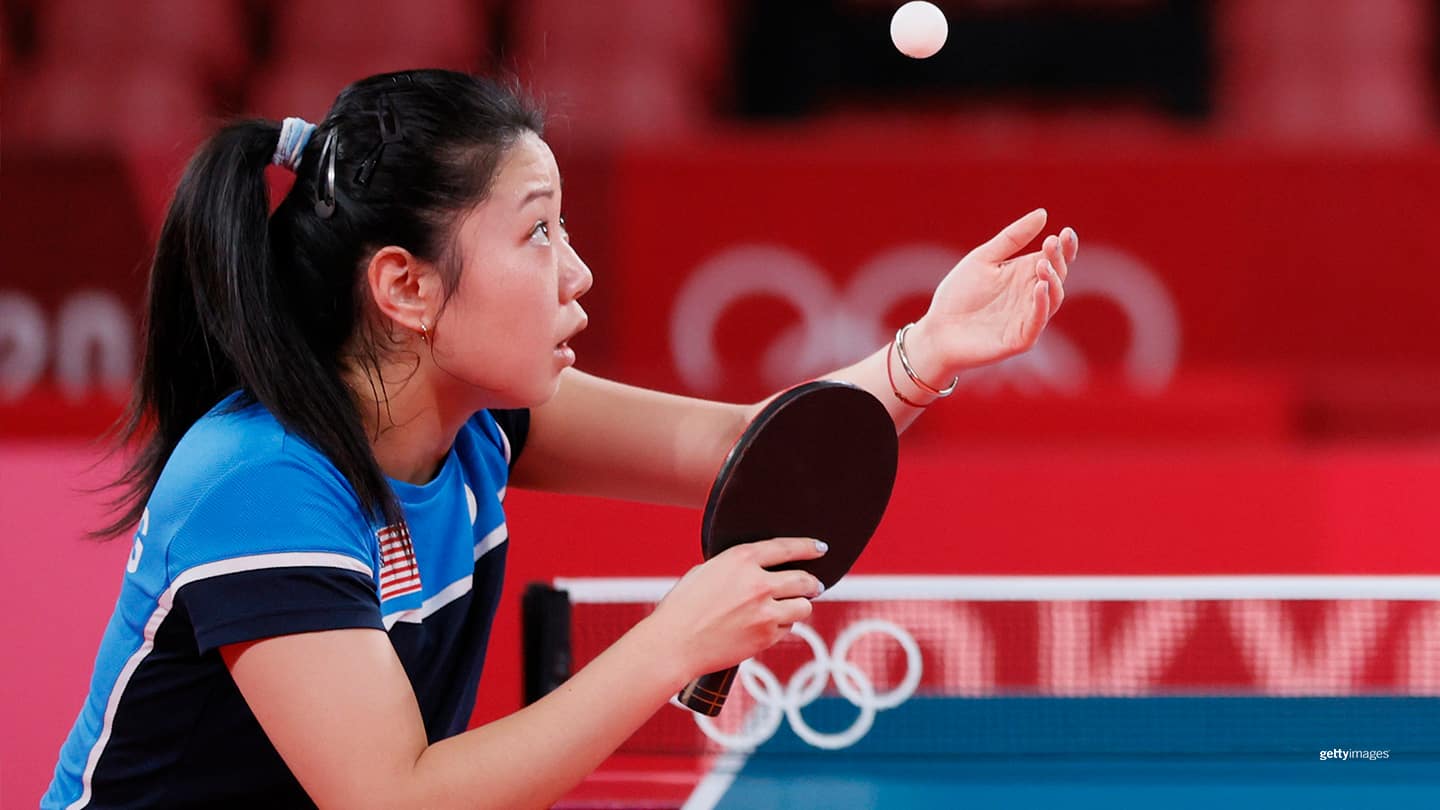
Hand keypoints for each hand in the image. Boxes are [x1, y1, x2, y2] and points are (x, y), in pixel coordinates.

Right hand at [643, 537, 825, 677]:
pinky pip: (788, 628)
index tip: (820, 548)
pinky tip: (768, 627)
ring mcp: (765, 611)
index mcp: (740, 559)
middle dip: (812, 583)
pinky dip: (783, 627)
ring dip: (800, 606)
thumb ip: (735, 568)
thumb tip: (757, 569)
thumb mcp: (706, 573)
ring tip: (792, 608)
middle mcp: (758, 582)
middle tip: (814, 585)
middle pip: (803, 579)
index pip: (786, 547)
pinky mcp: (766, 635)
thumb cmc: (682, 608)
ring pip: (803, 606)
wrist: (674, 644)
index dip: (808, 547)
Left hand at [911, 209, 1077, 377]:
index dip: (1065, 247)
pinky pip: (1037, 322)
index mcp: (1024, 274)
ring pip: (1053, 299)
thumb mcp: (983, 258)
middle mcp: (1031, 296)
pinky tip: (1040, 288)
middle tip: (1051, 244)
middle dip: (1058, 260)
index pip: (1054, 259)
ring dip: (1052, 281)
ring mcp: (1027, 318)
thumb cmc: (958, 294)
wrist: (936, 330)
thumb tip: (1043, 213)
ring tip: (1043, 265)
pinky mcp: (1020, 339)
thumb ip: (1012, 238)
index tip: (1066, 232)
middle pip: (1057, 276)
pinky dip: (1042, 305)